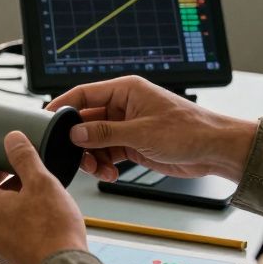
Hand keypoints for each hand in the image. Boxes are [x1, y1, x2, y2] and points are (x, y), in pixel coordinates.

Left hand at [0, 131, 87, 263]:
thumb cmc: (52, 231)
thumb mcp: (41, 183)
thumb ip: (24, 158)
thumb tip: (12, 139)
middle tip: (19, 172)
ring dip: (9, 201)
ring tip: (34, 194)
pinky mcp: (7, 258)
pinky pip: (5, 232)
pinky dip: (15, 220)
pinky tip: (37, 218)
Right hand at [47, 75, 256, 182]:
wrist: (216, 150)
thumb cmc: (190, 130)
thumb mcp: (141, 133)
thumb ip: (104, 133)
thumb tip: (75, 134)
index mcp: (126, 90)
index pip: (83, 94)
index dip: (63, 107)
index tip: (46, 120)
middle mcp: (124, 106)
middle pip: (86, 121)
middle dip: (79, 141)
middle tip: (77, 157)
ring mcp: (128, 125)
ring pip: (95, 140)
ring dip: (92, 157)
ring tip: (99, 170)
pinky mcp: (133, 144)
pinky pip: (108, 153)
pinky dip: (105, 164)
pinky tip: (111, 173)